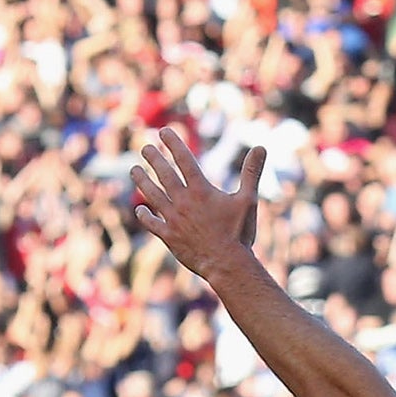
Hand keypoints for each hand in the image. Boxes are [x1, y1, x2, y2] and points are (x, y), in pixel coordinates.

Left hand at [131, 130, 265, 279]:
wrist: (227, 265)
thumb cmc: (239, 233)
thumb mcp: (248, 200)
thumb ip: (251, 173)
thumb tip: (261, 147)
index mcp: (201, 190)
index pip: (184, 160)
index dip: (173, 144)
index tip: (164, 131)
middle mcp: (183, 201)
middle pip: (164, 174)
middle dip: (153, 158)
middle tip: (145, 148)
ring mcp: (173, 219)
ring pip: (152, 194)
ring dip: (142, 180)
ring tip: (134, 170)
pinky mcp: (169, 236)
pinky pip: (152, 223)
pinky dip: (145, 215)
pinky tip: (140, 209)